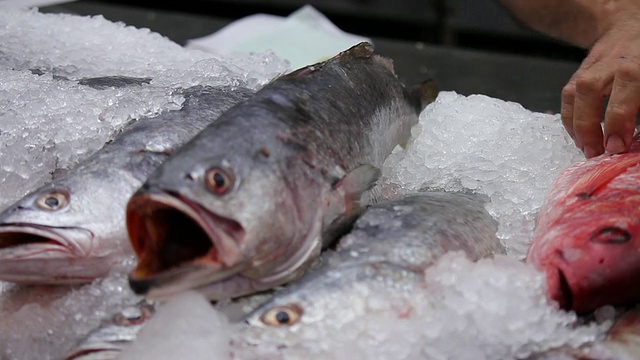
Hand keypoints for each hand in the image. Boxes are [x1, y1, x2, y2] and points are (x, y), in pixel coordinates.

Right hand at [562, 15, 639, 157]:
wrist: (632, 26)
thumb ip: (639, 106)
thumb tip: (634, 139)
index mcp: (634, 68)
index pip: (621, 98)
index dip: (617, 125)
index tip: (617, 146)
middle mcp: (610, 65)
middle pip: (589, 94)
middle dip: (590, 127)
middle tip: (596, 153)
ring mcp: (592, 68)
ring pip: (573, 94)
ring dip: (576, 125)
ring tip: (585, 148)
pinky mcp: (580, 73)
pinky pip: (567, 95)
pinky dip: (569, 118)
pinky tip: (578, 135)